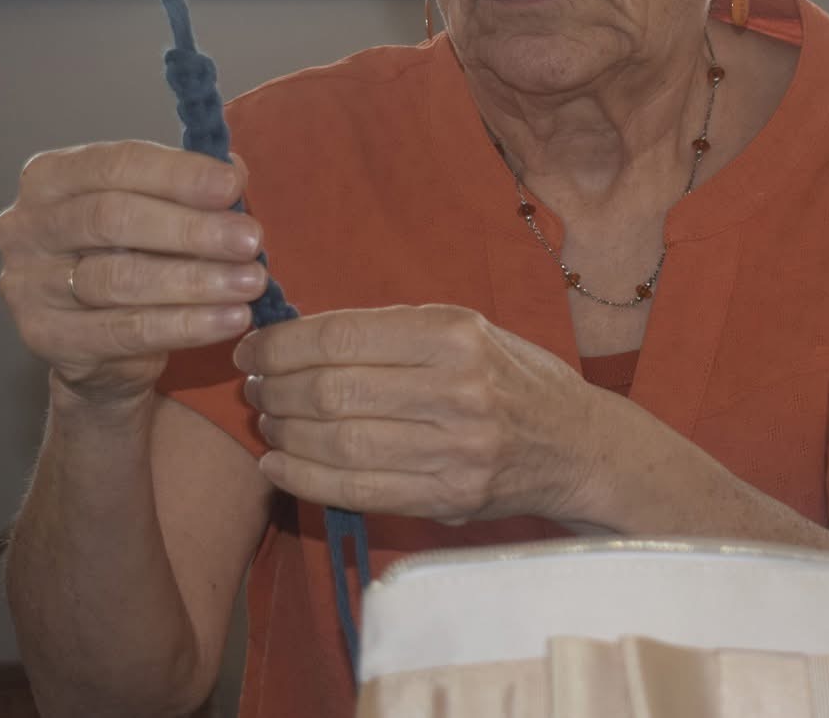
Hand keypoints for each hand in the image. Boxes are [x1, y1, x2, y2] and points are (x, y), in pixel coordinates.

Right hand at [0, 141, 271, 407]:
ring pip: (119, 278)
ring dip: (195, 280)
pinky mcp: (46, 338)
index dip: (178, 173)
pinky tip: (229, 319)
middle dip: (190, 229)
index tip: (232, 185)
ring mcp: (28, 285)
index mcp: (50, 178)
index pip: (115, 164)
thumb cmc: (130, 257)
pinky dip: (185, 325)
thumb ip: (186, 188)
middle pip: (112, 218)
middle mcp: (26, 226)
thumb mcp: (154, 213)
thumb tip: (232, 171)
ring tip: (250, 282)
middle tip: (249, 239)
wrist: (102, 345)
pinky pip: (125, 331)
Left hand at [234, 305, 600, 524]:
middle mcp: (457, 389)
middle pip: (333, 391)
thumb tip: (295, 337)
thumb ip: (390, 333)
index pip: (343, 336)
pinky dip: (303, 478)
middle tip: (254, 386)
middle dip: (276, 388)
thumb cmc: (509, 377)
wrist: (576, 444)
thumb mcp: (464, 330)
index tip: (253, 348)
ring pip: (338, 443)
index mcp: (455, 334)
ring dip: (285, 431)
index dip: (283, 344)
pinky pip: (356, 490)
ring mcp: (455, 450)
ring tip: (267, 419)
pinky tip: (277, 463)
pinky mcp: (449, 498)